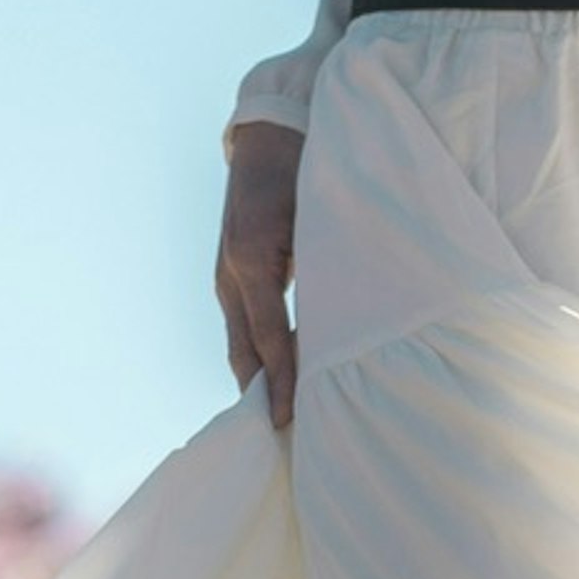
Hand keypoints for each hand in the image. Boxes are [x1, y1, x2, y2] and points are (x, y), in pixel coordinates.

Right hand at [216, 122, 303, 426]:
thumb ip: (329, 267)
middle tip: (283, 443)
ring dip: (259, 384)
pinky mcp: (234, 278)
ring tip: (281, 426)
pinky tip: (279, 385)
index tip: (290, 422)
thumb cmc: (307, 170)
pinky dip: (260, 361)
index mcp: (253, 260)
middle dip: (261, 397)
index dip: (282, 382)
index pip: (269, 337)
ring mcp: (227, 278)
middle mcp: (232, 275)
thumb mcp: (321, 216)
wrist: (271, 136)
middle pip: (244, 354)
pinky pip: (245, 330)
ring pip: (242, 347)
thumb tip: (350, 321)